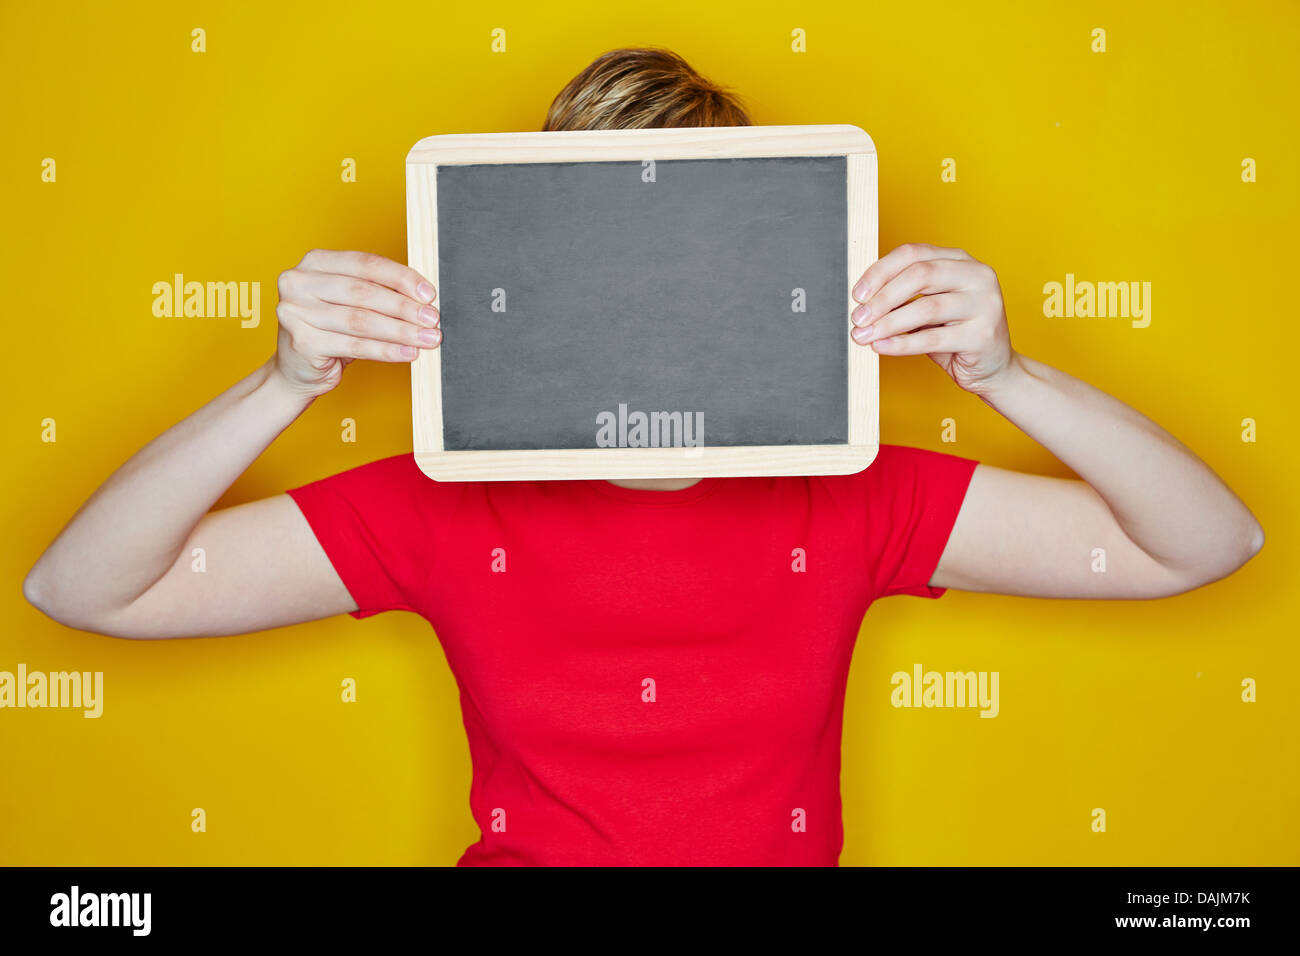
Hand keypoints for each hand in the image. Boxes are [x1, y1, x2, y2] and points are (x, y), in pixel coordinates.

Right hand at [272, 249, 440, 396]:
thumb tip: (424, 298)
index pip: (366, 263)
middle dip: (404, 307)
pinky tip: (408, 353)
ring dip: (401, 331)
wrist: (296, 369)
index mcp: (315, 261)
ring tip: (427, 338)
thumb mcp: (350, 303)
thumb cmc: (330, 331)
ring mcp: (296, 311)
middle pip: (364, 292)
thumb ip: (378, 292)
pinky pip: (355, 346)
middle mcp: (299, 282)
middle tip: (433, 319)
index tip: (429, 294)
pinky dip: (387, 351)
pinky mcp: (302, 341)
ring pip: (361, 321)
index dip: (401, 278)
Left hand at [850, 243, 1017, 395]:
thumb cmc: (955, 335)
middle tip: (858, 317)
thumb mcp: (929, 308)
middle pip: (921, 275)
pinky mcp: (983, 335)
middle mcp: (978, 276)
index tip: (857, 294)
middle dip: (882, 297)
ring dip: (887, 323)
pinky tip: (881, 347)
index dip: (880, 271)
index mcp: (961, 261)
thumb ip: (905, 296)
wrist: (993, 369)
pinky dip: (901, 344)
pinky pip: (932, 338)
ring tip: (863, 335)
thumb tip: (862, 300)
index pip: (914, 253)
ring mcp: (985, 304)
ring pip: (926, 307)